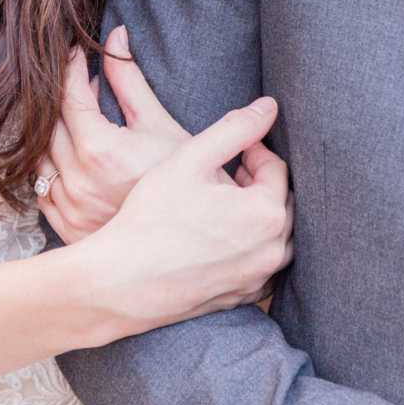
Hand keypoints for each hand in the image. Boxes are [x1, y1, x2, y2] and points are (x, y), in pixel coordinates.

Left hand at [38, 26, 187, 243]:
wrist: (191, 236)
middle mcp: (77, 181)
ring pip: (39, 157)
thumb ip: (129, 77)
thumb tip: (116, 36)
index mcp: (99, 150)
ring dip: (53, 133)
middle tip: (79, 82)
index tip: (76, 53)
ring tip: (77, 119)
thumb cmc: (184, 179)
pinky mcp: (67, 229)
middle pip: (49, 124)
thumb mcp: (159, 122)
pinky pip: (42, 191)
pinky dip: (51, 169)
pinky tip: (72, 157)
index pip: (68, 96)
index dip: (70, 68)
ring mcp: (69, 209)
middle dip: (62, 97)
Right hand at [100, 94, 294, 333]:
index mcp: (266, 213)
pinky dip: (250, 245)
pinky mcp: (240, 297)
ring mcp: (256, 279)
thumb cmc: (154, 216)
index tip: (229, 150)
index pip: (277, 168)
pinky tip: (218, 234)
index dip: (254, 150)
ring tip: (222, 200)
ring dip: (257, 212)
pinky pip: (259, 264)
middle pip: (281, 202)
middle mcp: (271, 251)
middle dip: (259, 181)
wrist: (123, 281)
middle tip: (227, 171)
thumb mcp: (193, 158)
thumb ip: (236, 128)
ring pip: (275, 235)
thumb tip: (270, 106)